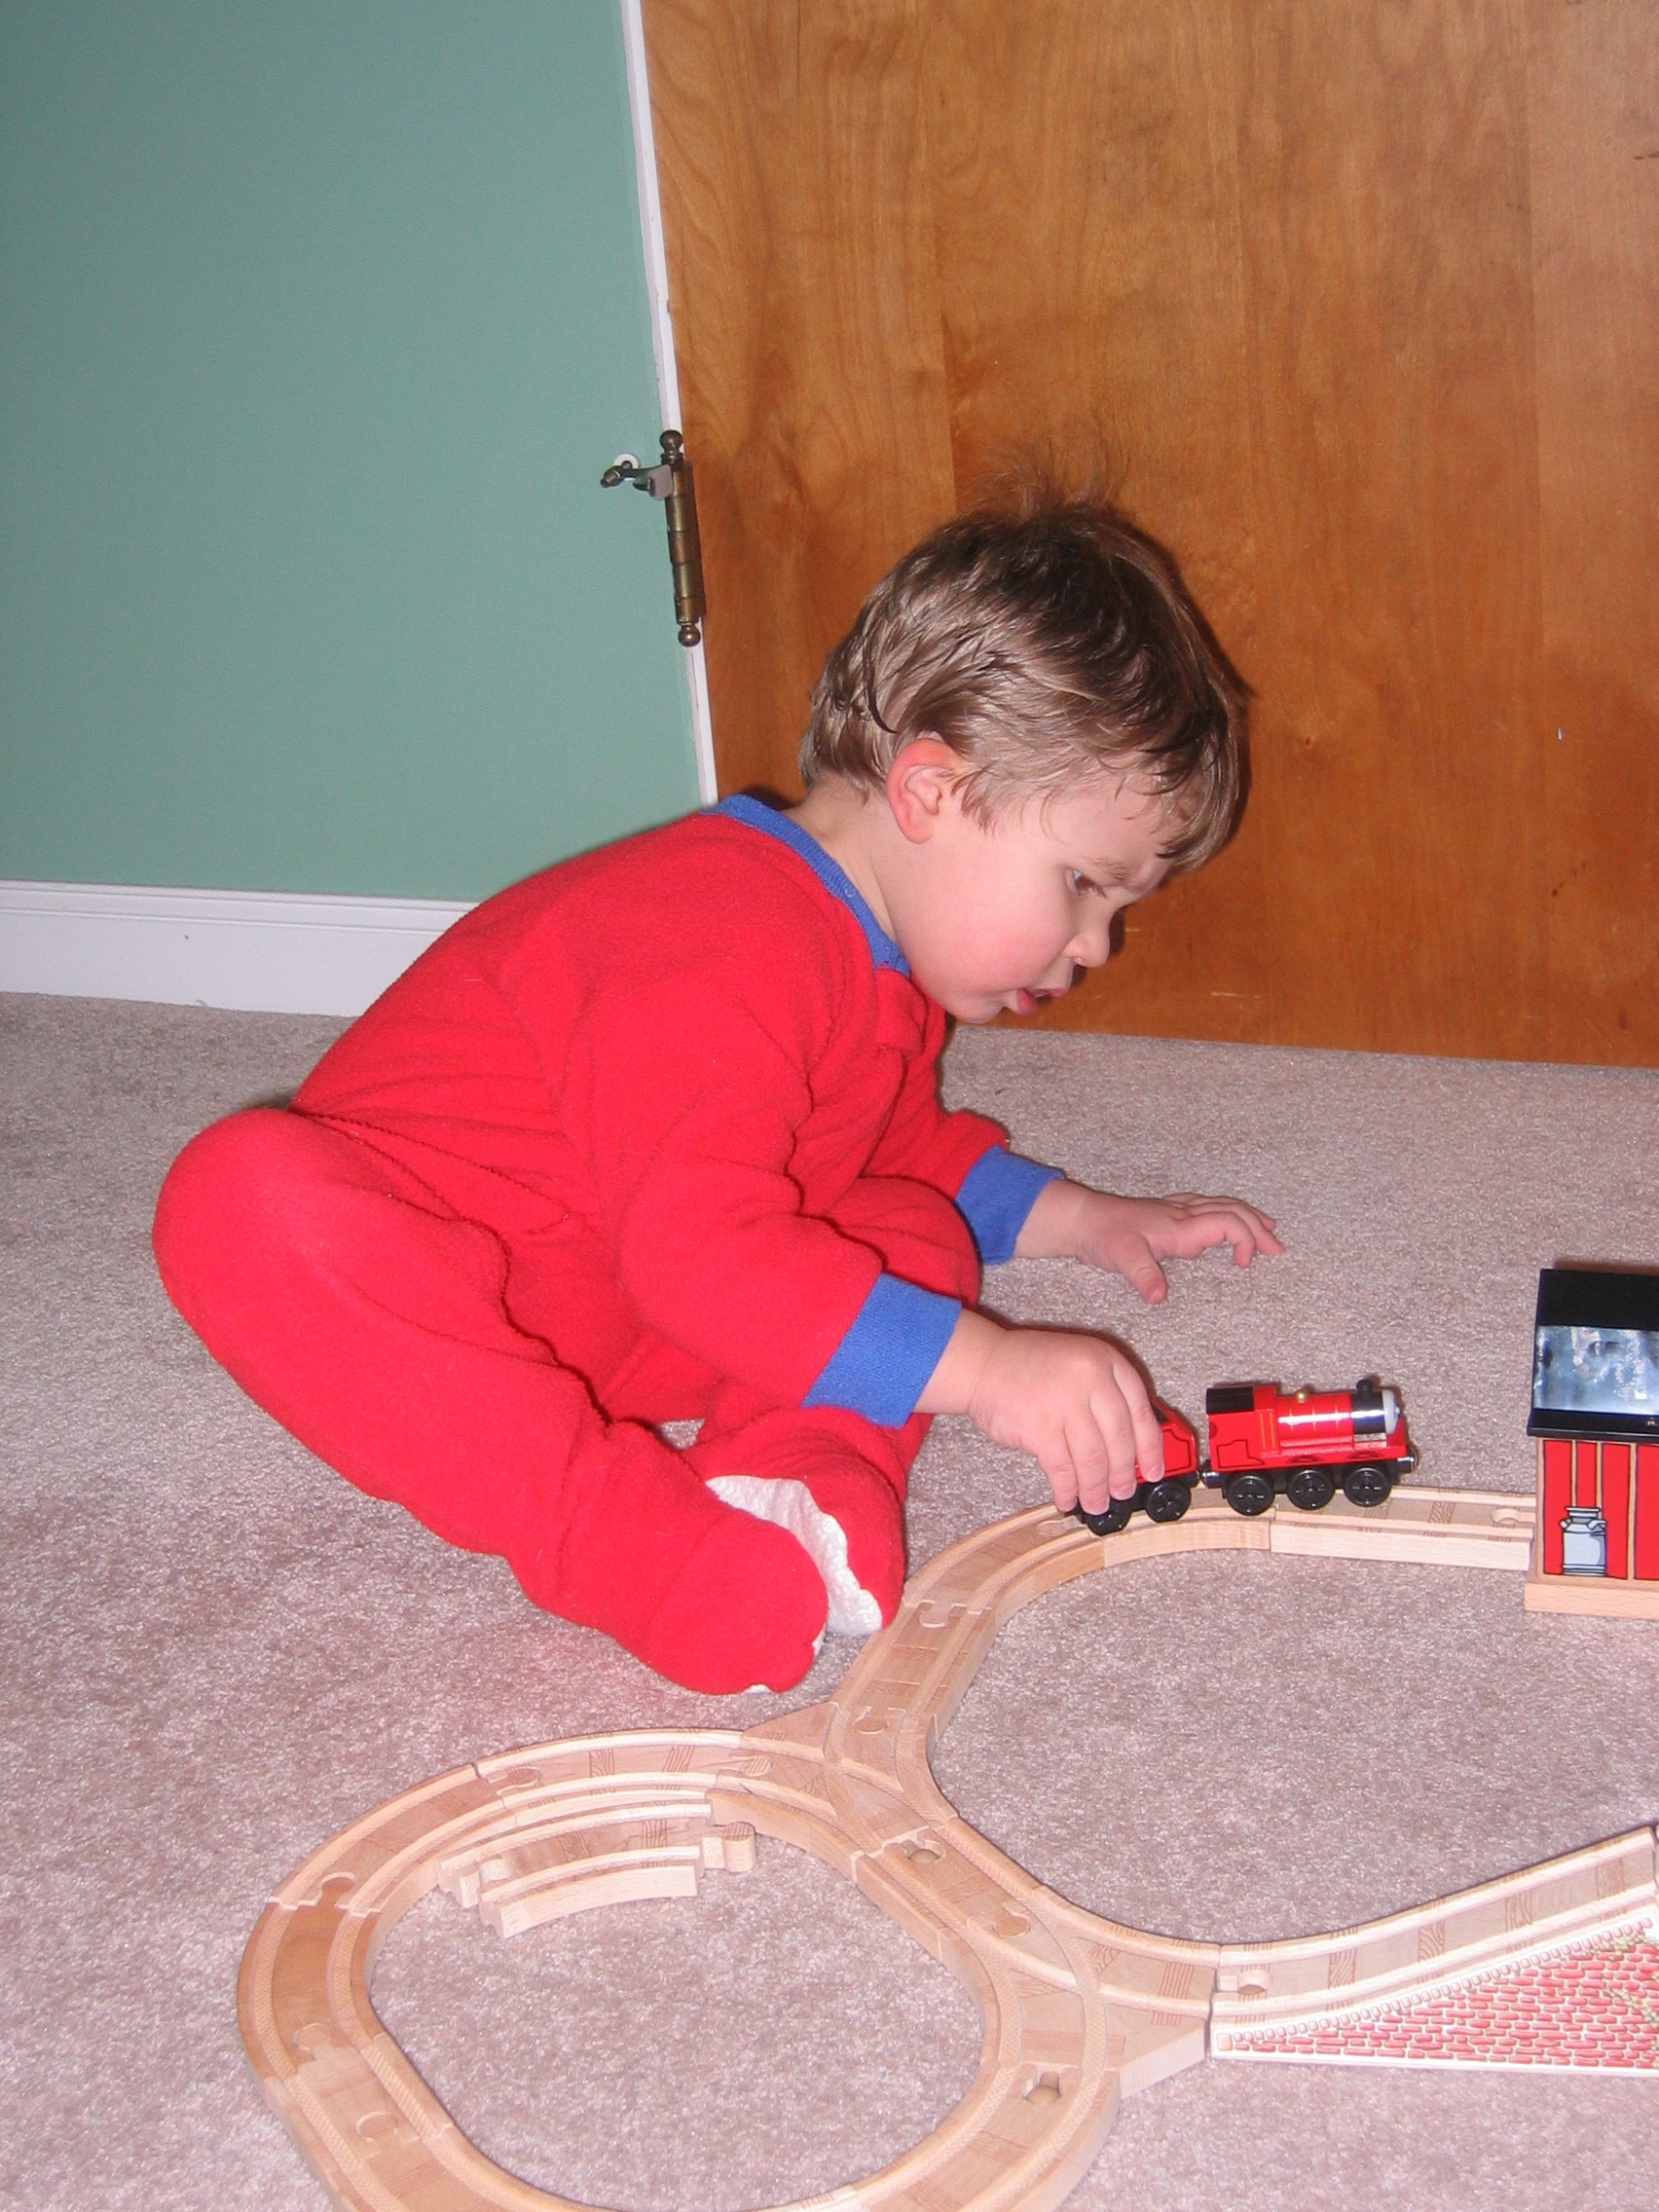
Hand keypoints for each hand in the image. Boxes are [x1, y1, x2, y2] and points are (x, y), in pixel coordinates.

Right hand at [919, 1312, 1163, 1512]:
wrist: (983, 1363)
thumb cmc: (1030, 1367)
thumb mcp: (1079, 1364)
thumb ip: (1106, 1395)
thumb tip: (1131, 1448)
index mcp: (1105, 1361)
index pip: (1141, 1411)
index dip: (1151, 1447)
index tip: (1154, 1469)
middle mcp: (1090, 1378)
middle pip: (1120, 1439)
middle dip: (1123, 1474)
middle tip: (1123, 1492)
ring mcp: (1064, 1402)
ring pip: (1093, 1459)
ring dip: (1096, 1488)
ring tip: (1096, 1503)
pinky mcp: (1039, 1427)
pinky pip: (1062, 1469)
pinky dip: (1067, 1489)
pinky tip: (1068, 1498)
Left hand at [1017, 1181, 1282, 1302]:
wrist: (1081, 1217)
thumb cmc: (1103, 1236)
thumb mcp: (1122, 1258)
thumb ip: (1143, 1275)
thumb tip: (1158, 1297)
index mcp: (1180, 1225)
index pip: (1227, 1222)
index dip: (1245, 1239)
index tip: (1246, 1265)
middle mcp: (1183, 1214)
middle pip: (1232, 1211)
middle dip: (1259, 1228)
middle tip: (1278, 1249)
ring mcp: (1176, 1210)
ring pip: (1222, 1205)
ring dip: (1248, 1217)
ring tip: (1269, 1228)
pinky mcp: (1167, 1212)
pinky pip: (1207, 1206)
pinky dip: (1227, 1212)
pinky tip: (1228, 1219)